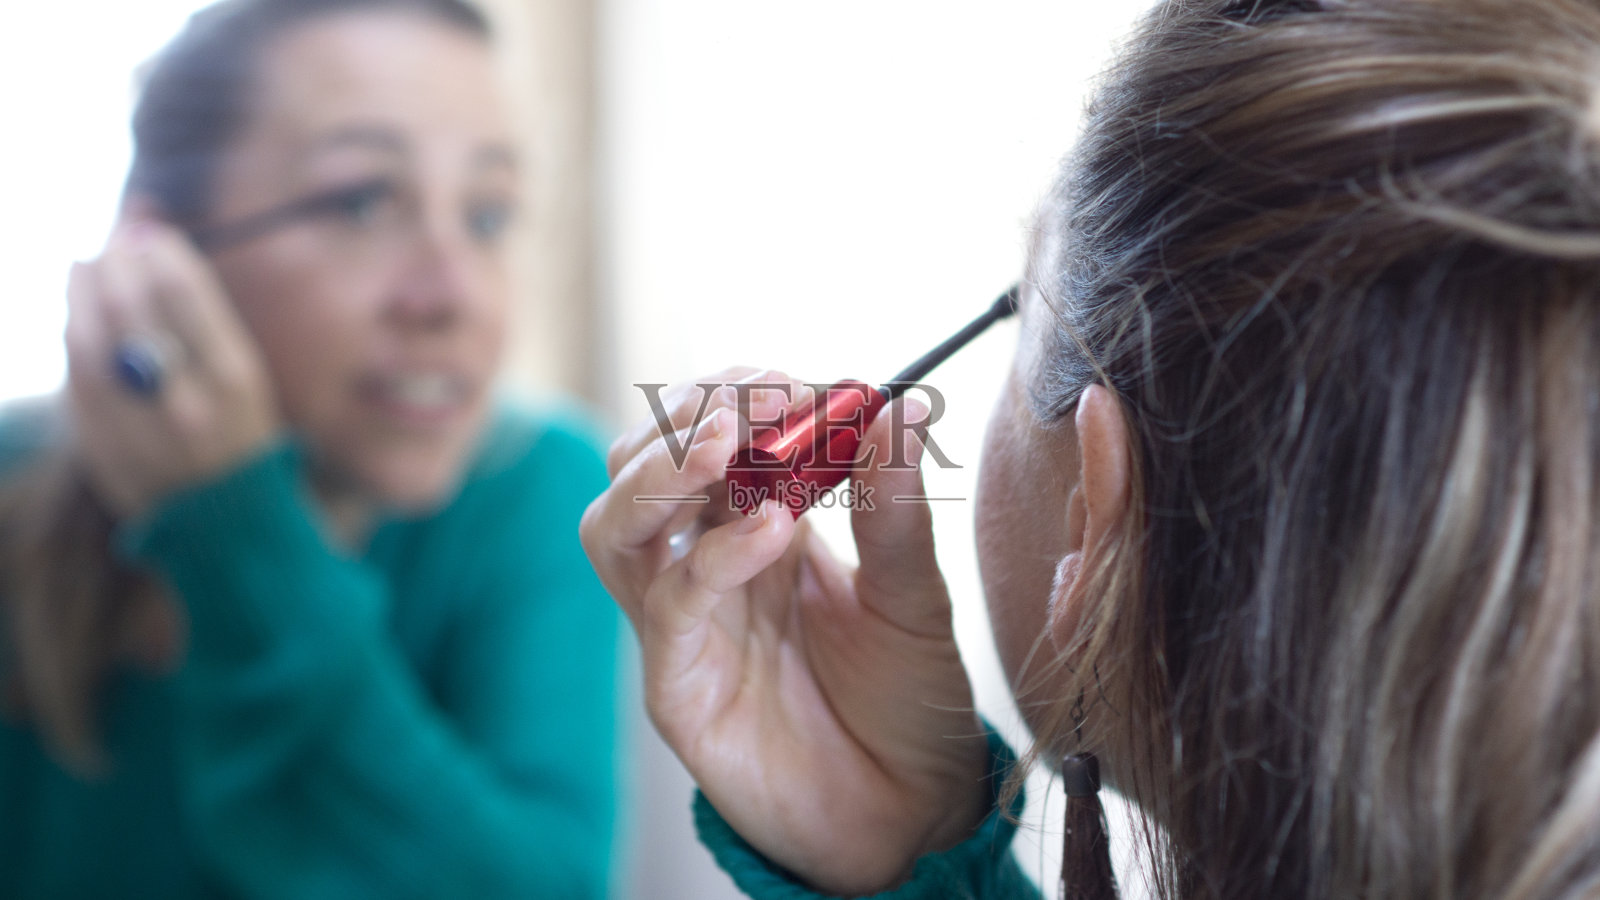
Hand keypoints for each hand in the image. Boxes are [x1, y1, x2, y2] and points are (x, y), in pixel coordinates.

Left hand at [64, 214, 278, 518]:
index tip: (150, 234)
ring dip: (80, 292)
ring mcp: (139, 426)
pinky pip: (73, 377)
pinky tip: (78, 318)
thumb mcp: (244, 374)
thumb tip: (152, 234)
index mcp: (234, 378)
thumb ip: (199, 311)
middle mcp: (186, 400)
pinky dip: (71, 335)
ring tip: (85, 270)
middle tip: (111, 246)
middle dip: (113, 263)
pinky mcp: (102, 445)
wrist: (228, 524)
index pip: (182, 290)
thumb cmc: (242, 434)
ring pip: (88, 338)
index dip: (156, 250)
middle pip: (128, 306)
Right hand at [582, 369, 990, 894]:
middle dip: (688, 415)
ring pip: (615, 525)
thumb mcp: (914, 592)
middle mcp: (700, 566)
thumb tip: (897, 407)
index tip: (802, 385)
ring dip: (663, 468)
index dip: (738, 394)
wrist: (910, 813)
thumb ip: (893, 507)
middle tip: (761, 402)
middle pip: (638, 463)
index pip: (705, 431)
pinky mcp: (678, 687)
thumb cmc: (904, 702)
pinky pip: (668, 605)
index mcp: (751, 527)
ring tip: (729, 441)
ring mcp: (680, 625)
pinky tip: (774, 530)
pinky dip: (713, 555)